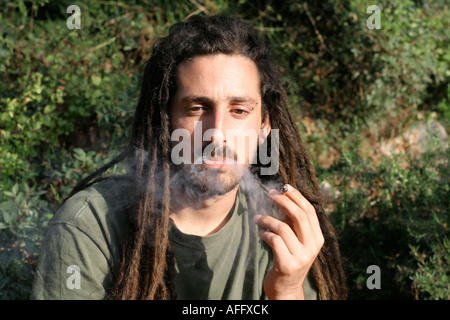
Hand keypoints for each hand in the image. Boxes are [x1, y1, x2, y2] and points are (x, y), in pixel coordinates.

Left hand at [253, 184, 323, 299]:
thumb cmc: (288, 259)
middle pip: (299, 216)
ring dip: (267, 219)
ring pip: (283, 227)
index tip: (284, 187)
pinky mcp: (287, 264)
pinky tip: (260, 233)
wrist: (286, 289)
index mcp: (317, 238)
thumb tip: (283, 198)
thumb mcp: (294, 240)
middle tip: (270, 193)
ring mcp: (301, 256)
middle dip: (283, 201)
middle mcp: (312, 247)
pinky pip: (274, 240)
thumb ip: (291, 222)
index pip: (309, 211)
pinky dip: (265, 233)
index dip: (297, 196)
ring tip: (257, 218)